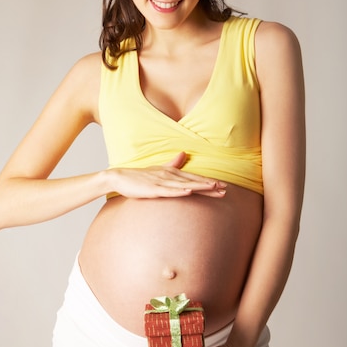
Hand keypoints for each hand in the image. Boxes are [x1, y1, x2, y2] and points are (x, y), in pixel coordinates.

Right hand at [109, 152, 226, 198]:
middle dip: (209, 185)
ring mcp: (162, 182)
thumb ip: (172, 164)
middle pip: (193, 181)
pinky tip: (189, 191)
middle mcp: (169, 176)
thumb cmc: (140, 176)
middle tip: (225, 189)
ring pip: (185, 185)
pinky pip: (169, 191)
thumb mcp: (158, 170)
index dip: (208, 182)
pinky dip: (180, 191)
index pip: (194, 178)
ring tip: (213, 188)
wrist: (120, 177)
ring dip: (199, 187)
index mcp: (172, 173)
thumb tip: (182, 155)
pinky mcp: (153, 189)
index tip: (223, 186)